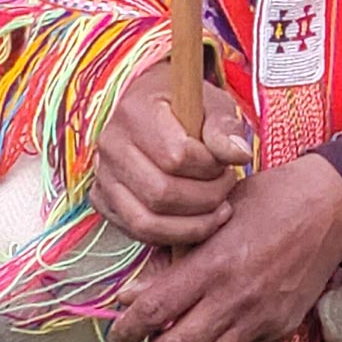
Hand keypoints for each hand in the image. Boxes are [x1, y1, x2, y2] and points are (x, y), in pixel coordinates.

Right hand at [90, 61, 254, 249]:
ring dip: (191, 225)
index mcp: (136, 112)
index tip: (225, 164)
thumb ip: (225, 129)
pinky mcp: (102, 198)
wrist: (154, 110)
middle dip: (205, 199)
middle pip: (160, 193)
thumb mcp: (213, 105)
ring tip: (216, 209)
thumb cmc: (188, 106)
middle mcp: (111, 144)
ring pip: (145, 221)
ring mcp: (102, 174)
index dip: (209, 168)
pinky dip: (171, 235)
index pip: (176, 156)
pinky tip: (195, 221)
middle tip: (225, 187)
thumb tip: (239, 155)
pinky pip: (135, 232)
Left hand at [109, 155, 341, 341]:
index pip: (157, 309)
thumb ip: (174, 256)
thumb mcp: (214, 216)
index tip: (118, 333)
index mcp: (215, 263)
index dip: (129, 328)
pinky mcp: (279, 331)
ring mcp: (260, 319)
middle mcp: (236, 298)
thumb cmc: (269, 201)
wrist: (329, 210)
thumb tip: (135, 295)